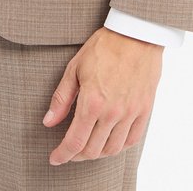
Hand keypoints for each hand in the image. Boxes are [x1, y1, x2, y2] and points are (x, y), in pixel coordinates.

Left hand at [43, 27, 162, 164]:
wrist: (136, 33)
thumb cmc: (104, 46)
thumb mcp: (75, 67)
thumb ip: (61, 98)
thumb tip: (48, 122)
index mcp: (92, 102)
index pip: (75, 142)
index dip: (62, 155)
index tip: (54, 158)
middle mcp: (112, 112)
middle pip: (92, 150)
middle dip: (76, 156)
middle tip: (68, 151)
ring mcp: (131, 113)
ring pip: (112, 149)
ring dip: (97, 153)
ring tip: (88, 147)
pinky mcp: (145, 110)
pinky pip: (131, 139)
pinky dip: (118, 146)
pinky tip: (110, 141)